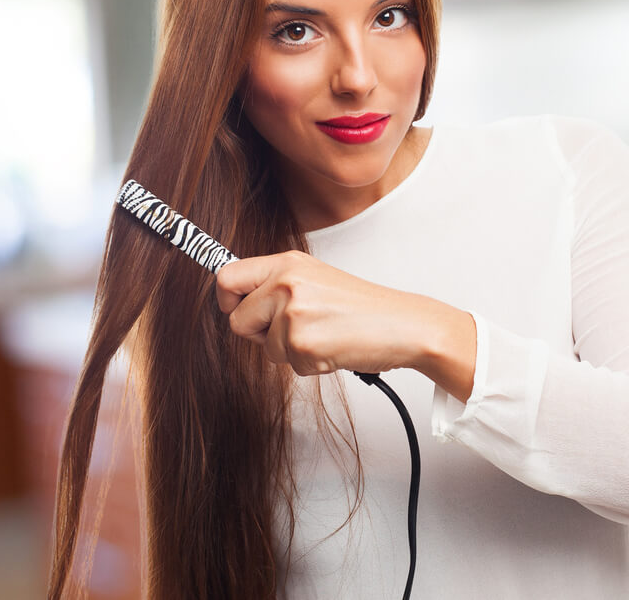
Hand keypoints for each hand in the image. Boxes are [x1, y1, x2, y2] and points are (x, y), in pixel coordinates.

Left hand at [215, 250, 462, 379]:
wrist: (402, 325)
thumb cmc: (362, 307)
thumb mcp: (316, 280)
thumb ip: (278, 286)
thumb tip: (239, 303)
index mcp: (287, 263)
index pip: (227, 276)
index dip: (226, 300)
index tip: (236, 308)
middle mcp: (286, 283)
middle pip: (237, 320)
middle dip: (259, 334)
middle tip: (291, 330)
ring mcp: (293, 313)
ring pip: (264, 347)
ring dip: (290, 350)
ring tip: (323, 335)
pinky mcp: (302, 343)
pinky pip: (289, 365)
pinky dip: (310, 364)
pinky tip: (332, 347)